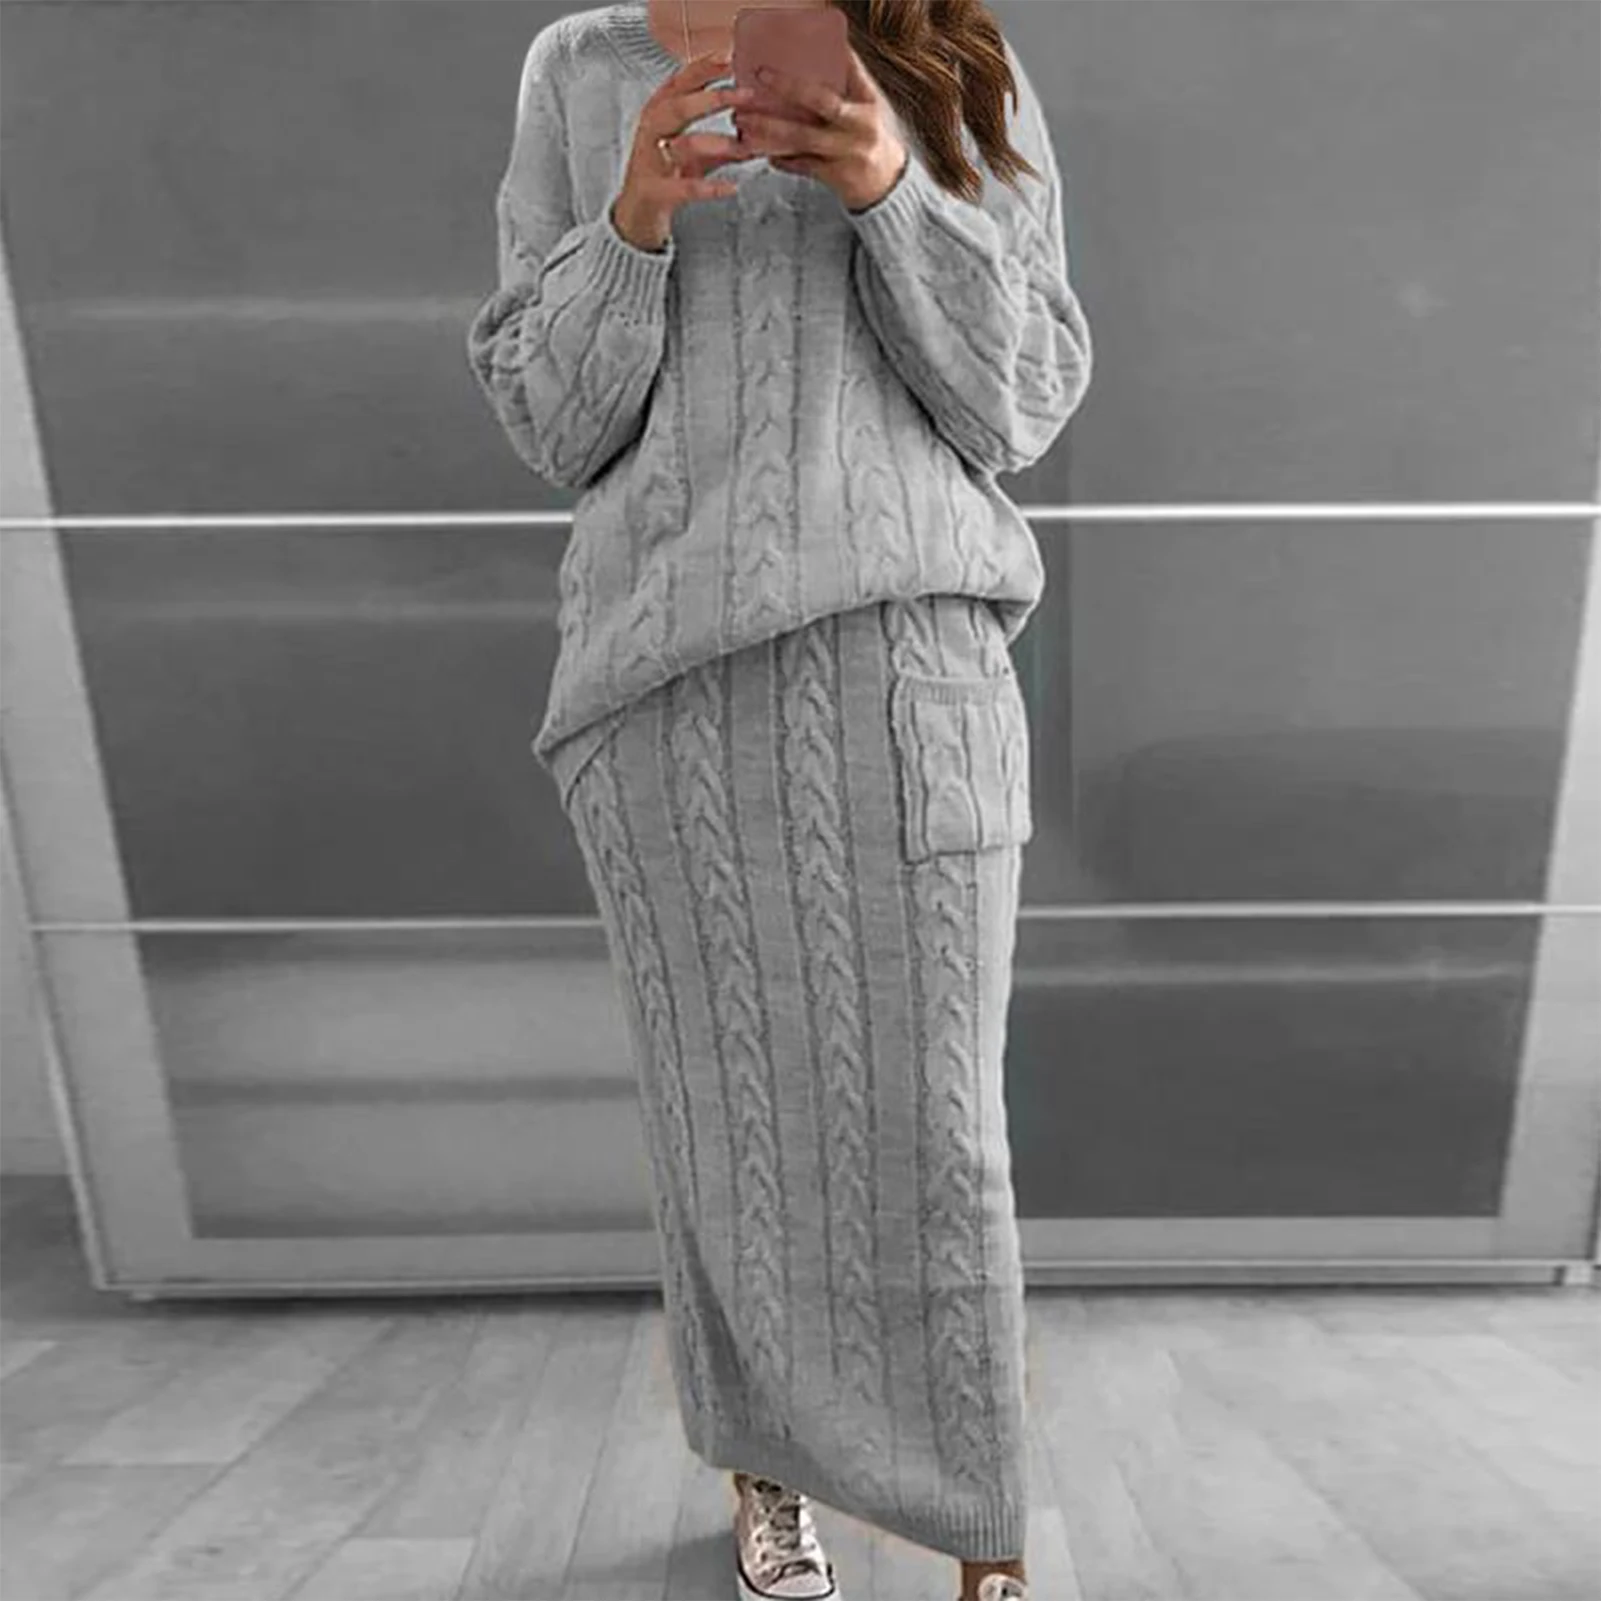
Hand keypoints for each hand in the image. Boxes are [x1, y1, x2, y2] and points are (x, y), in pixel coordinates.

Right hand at [613, 49, 761, 248]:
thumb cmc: (664, 176)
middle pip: (677, 107)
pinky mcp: (654, 192)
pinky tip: (731, 187)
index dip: (703, 68)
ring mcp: (649, 162)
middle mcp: (651, 132)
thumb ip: (721, 141)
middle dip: (712, 98)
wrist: (635, 215)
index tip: (729, 55)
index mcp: (659, 114)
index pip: (679, 83)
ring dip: (713, 143)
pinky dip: (708, 188)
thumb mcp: (693, 153)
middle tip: (746, 94)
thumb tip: (758, 132)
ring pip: (679, 145)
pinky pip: (681, 188)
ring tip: (742, 147)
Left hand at [733, 45, 908, 212]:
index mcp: (865, 106)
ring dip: (769, 130)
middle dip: (785, 92)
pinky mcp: (833, 176)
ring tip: (743, 121)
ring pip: (801, 140)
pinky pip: (801, 166)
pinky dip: (781, 158)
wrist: (887, 182)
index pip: (838, 81)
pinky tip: (761, 150)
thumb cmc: (872, 136)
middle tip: (752, 89)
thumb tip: (837, 48)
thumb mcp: (870, 105)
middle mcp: (856, 129)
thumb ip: (853, 79)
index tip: (769, 69)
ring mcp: (844, 154)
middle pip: (818, 106)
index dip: (806, 74)